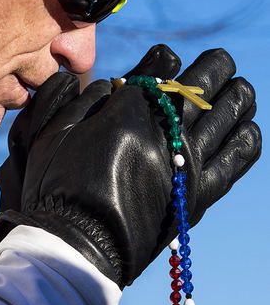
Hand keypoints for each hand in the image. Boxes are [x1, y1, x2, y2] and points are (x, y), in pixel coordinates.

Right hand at [0, 49, 260, 288]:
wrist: (77, 247)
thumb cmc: (56, 188)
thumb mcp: (53, 131)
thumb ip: (83, 98)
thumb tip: (116, 82)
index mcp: (128, 113)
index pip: (162, 68)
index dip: (165, 58)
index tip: (168, 56)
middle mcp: (164, 133)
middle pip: (202, 87)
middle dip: (215, 66)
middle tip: (220, 60)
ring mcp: (186, 164)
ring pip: (227, 117)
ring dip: (239, 96)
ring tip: (243, 88)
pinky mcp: (198, 195)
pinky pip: (235, 160)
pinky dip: (246, 139)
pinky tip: (249, 127)